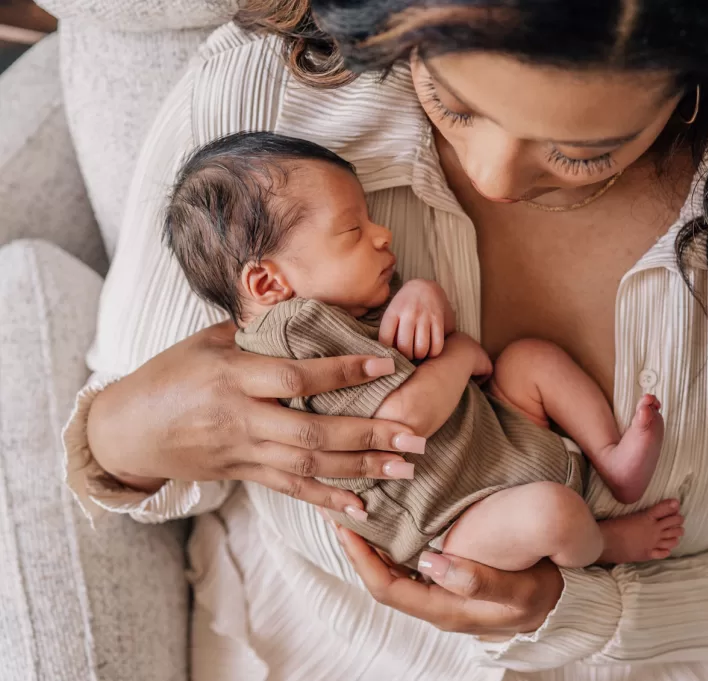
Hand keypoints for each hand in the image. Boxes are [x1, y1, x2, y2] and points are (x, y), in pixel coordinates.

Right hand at [87, 322, 427, 513]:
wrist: (126, 431)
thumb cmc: (169, 375)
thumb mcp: (205, 342)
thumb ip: (255, 331)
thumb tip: (307, 309)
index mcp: (233, 378)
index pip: (295, 378)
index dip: (343, 372)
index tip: (387, 365)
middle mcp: (241, 419)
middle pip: (313, 432)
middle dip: (368, 435)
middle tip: (414, 436)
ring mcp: (243, 452)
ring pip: (309, 466)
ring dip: (360, 468)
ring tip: (404, 467)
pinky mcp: (244, 475)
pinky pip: (291, 489)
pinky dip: (327, 499)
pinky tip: (362, 506)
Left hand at [326, 517, 563, 636]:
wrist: (563, 597)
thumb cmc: (541, 588)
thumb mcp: (519, 590)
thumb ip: (478, 581)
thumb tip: (433, 563)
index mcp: (447, 611)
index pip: (388, 589)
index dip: (361, 560)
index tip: (345, 526)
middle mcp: (436, 608)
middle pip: (382, 582)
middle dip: (358, 550)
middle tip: (340, 511)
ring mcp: (440, 597)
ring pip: (392, 575)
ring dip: (372, 547)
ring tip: (358, 513)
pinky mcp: (447, 584)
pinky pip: (408, 568)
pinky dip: (391, 545)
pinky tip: (387, 523)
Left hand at [379, 279, 453, 360]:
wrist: (425, 286)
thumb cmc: (405, 304)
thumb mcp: (393, 311)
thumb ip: (389, 330)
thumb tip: (387, 353)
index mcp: (393, 312)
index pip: (385, 339)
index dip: (388, 352)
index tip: (392, 354)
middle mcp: (408, 313)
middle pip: (405, 346)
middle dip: (406, 356)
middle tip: (408, 355)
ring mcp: (424, 316)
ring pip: (421, 347)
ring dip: (420, 355)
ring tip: (419, 353)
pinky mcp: (438, 319)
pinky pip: (437, 343)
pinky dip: (434, 352)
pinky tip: (431, 350)